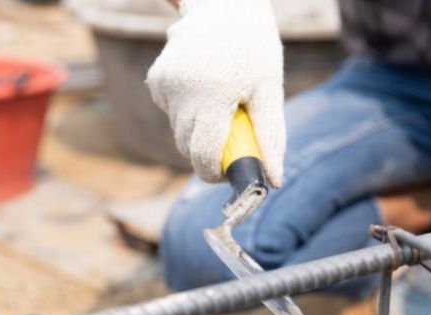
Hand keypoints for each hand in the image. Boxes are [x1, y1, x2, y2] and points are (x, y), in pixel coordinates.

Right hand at [146, 0, 285, 186]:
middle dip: (208, 153)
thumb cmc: (254, 48)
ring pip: (178, 131)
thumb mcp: (269, 90)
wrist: (224, 5)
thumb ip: (270, 137)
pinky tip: (204, 88)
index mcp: (214, 94)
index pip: (203, 155)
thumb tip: (273, 180)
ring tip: (220, 104)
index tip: (229, 173)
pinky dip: (187, 111)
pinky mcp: (156, 79)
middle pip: (187, 147)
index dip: (215, 173)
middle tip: (232, 138)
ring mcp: (165, 84)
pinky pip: (171, 112)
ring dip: (199, 130)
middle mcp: (183, 90)